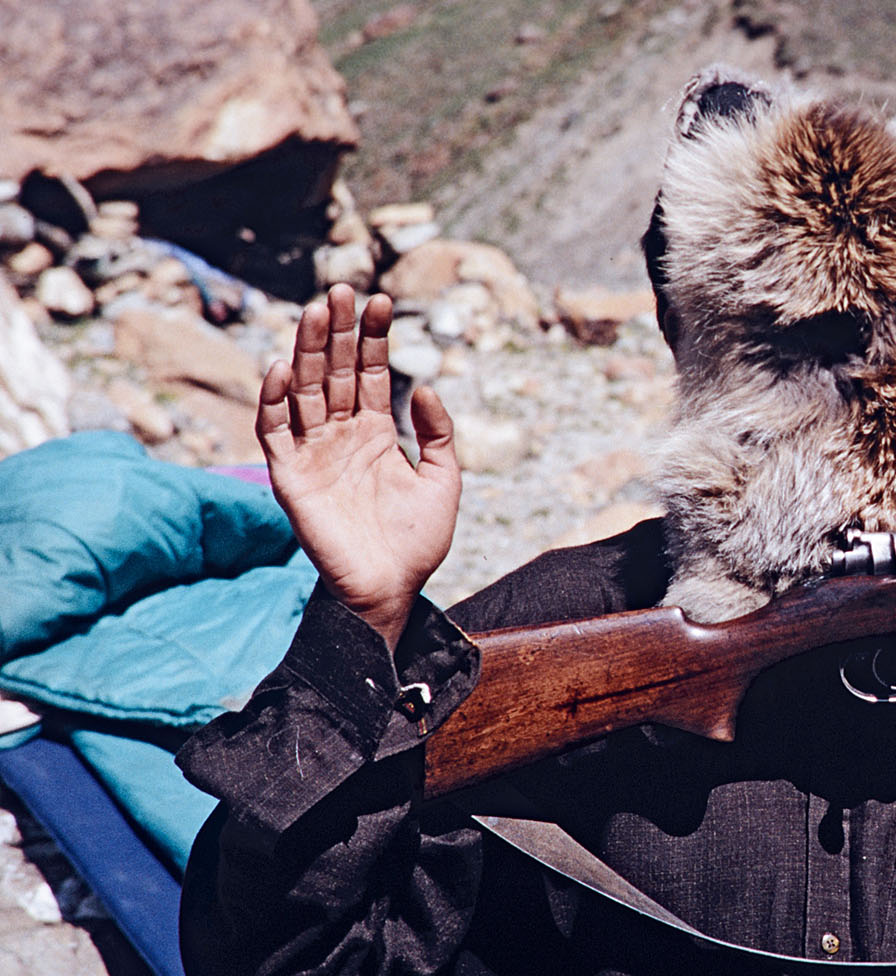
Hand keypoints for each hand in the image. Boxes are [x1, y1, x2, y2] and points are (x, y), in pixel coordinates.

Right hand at [257, 285, 460, 646]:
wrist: (392, 589)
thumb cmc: (417, 541)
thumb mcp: (444, 479)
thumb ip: (438, 434)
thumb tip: (427, 386)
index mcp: (374, 433)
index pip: (369, 373)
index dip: (374, 338)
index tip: (382, 301)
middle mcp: (339, 436)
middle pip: (334, 371)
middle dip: (337, 331)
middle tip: (341, 289)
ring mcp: (313, 453)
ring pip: (305, 390)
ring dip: (307, 351)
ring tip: (315, 311)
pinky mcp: (289, 477)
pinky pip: (275, 432)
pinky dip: (274, 400)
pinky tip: (284, 367)